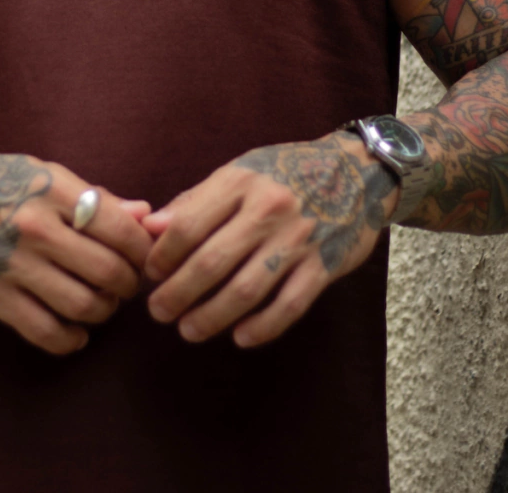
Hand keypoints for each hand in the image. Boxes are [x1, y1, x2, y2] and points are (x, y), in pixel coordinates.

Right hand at [0, 150, 152, 354]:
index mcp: (53, 190)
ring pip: (84, 305)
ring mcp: (14, 265)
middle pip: (109, 272)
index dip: (143, 250)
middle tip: (127, 283)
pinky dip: (72, 339)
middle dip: (129, 284)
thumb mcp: (45, 175)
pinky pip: (46, 332)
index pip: (121, 229)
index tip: (143, 256)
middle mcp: (36, 227)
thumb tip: (147, 216)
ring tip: (103, 303)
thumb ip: (97, 197)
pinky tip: (77, 332)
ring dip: (105, 311)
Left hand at [142, 133, 397, 347]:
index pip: (189, 225)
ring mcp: (297, 239)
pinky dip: (262, 327)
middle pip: (211, 263)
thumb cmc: (286, 172)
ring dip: (211, 317)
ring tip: (188, 330)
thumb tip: (150, 227)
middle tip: (158, 312)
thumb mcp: (239, 172)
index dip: (163, 256)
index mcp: (241, 182)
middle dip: (178, 294)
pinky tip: (240, 337)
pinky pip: (288, 305)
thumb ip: (195, 200)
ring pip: (246, 290)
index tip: (150, 274)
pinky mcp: (323, 266)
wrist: (357, 171)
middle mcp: (268, 209)